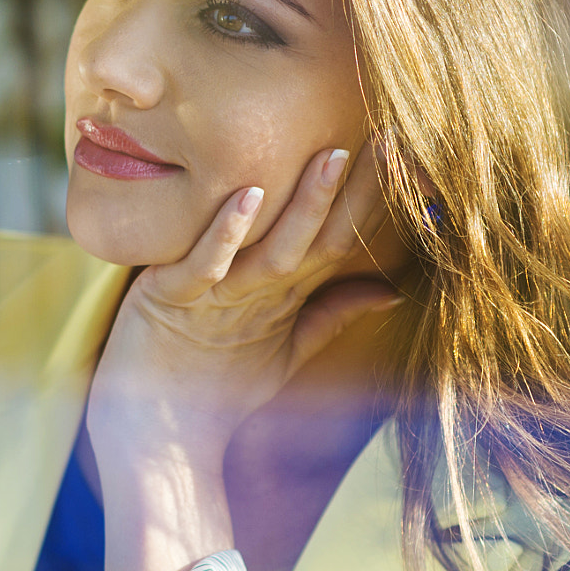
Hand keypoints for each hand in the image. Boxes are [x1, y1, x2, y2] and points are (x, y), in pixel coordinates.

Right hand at [86, 142, 402, 570]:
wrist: (154, 435)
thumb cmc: (217, 386)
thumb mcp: (285, 348)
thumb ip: (331, 313)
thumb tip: (393, 289)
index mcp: (276, 283)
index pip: (335, 236)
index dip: (375, 204)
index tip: (415, 164)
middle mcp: (246, 276)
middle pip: (308, 228)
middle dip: (350, 187)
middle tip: (390, 135)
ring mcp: (209, 285)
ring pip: (264, 239)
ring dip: (301, 201)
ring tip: (335, 155)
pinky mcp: (168, 298)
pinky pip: (201, 264)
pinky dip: (223, 234)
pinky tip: (248, 198)